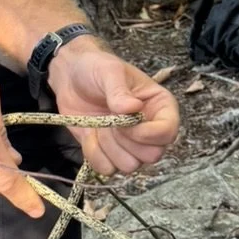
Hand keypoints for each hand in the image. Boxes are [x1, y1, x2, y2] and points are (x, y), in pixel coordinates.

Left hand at [47, 39, 178, 177]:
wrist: (70, 77)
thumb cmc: (96, 68)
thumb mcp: (109, 72)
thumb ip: (120, 91)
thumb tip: (133, 108)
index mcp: (159, 106)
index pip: (168, 132)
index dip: (148, 134)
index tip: (125, 122)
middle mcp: (150, 129)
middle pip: (152, 155)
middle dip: (126, 141)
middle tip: (110, 121)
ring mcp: (130, 145)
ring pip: (130, 165)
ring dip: (109, 147)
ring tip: (100, 125)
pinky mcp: (109, 154)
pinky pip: (107, 169)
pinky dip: (95, 154)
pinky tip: (91, 135)